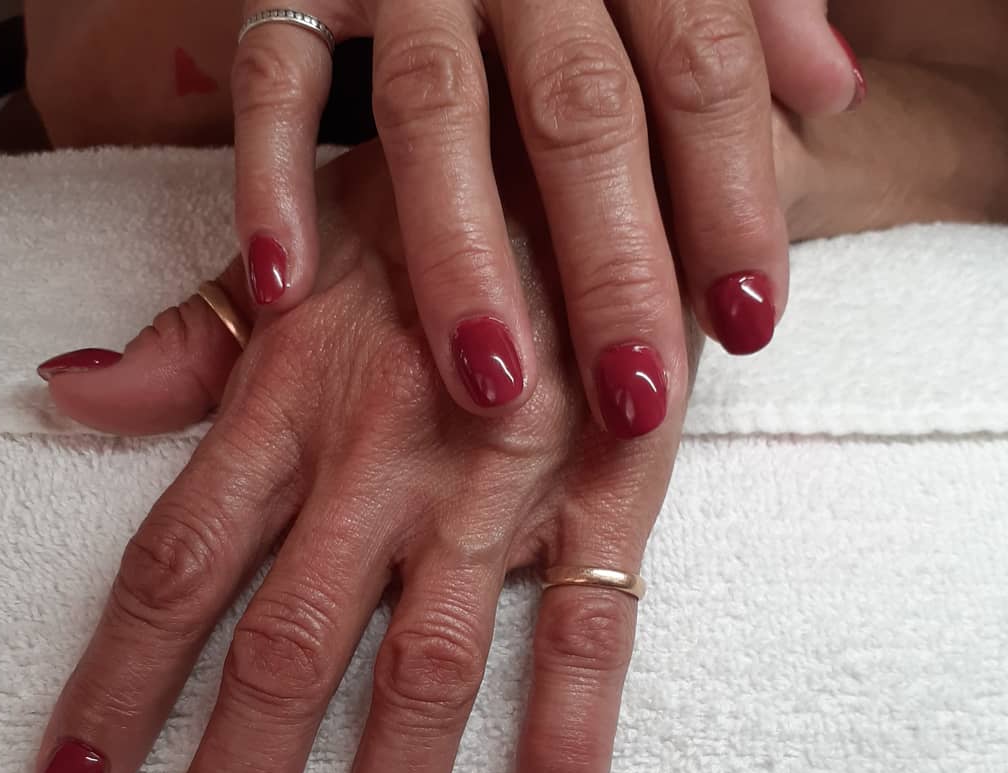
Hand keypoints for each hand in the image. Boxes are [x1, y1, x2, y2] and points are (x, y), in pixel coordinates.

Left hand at [34, 140, 700, 772]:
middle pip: (281, 658)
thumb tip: (65, 388)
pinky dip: (568, 742)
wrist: (594, 155)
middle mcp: (382, 466)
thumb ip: (187, 337)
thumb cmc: (434, 200)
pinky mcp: (605, 500)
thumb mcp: (297, 244)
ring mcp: (497, 493)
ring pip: (423, 676)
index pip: (174, 571)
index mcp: (292, 402)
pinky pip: (590, 638)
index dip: (110, 691)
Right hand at [233, 0, 861, 427]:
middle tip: (635, 398)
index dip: (735, 196)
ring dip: (460, 254)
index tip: (753, 324)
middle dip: (611, 264)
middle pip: (578, 111)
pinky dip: (274, 176)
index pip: (703, 68)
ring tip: (493, 385)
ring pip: (433, 109)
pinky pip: (274, 73)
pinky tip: (289, 285)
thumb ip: (754, 11)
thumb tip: (833, 90)